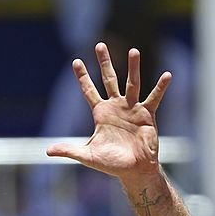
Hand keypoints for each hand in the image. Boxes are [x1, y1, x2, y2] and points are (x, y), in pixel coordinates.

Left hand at [47, 43, 170, 183]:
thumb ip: (68, 150)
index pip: (89, 90)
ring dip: (133, 67)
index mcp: (101, 113)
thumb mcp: (87, 156)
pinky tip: (167, 75)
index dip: (82, 77)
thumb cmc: (111, 164)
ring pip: (132, 83)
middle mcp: (116, 107)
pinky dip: (160, 87)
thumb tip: (47, 151)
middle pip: (109, 79)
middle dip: (104, 63)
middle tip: (99, 45)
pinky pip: (154, 98)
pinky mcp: (147, 114)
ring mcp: (132, 108)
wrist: (134, 171)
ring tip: (134, 51)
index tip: (76, 61)